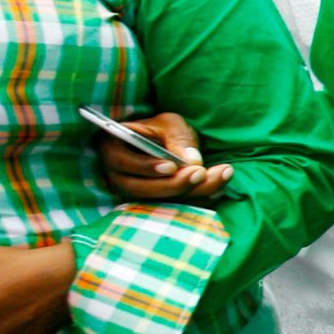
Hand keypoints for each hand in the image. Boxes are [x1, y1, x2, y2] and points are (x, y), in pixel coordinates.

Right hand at [96, 111, 231, 200]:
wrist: (164, 144)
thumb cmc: (162, 129)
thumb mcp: (170, 125)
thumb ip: (179, 139)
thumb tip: (193, 162)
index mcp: (112, 148)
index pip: (122, 162)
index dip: (146, 167)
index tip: (172, 166)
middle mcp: (117, 175)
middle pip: (139, 189)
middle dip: (174, 184)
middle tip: (202, 173)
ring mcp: (133, 193)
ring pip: (157, 202)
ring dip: (191, 194)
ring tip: (220, 176)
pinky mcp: (152, 204)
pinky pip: (172, 209)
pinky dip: (197, 200)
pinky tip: (219, 188)